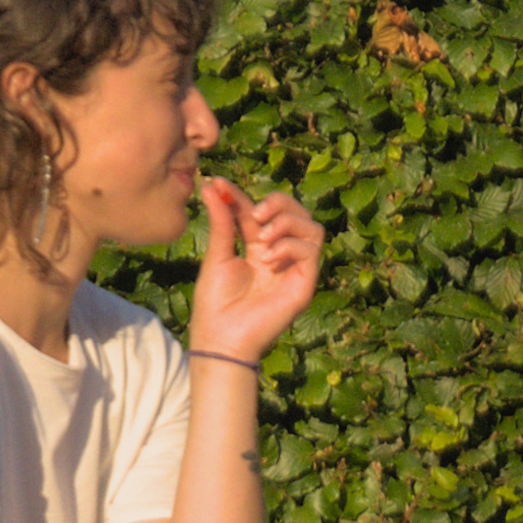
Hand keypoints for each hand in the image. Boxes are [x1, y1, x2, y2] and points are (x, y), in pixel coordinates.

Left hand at [189, 176, 323, 366]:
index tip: (218, 184)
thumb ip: (222, 221)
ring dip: (287, 223)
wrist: (221, 337)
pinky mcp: (305, 284)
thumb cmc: (216, 303)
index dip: (243, 196)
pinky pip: (310, 250)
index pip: (261, 212)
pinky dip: (289, 245)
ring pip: (312, 227)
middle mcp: (282, 255)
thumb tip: (210, 185)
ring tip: (263, 239)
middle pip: (297, 213)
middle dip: (278, 203)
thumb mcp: (217, 254)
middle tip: (254, 214)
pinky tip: (268, 259)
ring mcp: (295, 270)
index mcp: (260, 248)